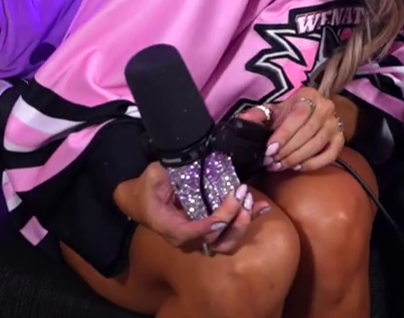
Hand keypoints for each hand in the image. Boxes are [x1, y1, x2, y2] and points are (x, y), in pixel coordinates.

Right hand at [119, 162, 268, 255]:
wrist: (140, 200)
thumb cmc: (147, 188)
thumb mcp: (153, 175)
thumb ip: (167, 170)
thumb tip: (186, 161)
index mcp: (168, 226)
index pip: (190, 234)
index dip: (209, 226)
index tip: (225, 212)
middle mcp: (186, 237)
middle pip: (215, 242)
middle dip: (233, 222)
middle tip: (243, 196)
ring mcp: (199, 236)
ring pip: (226, 242)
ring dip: (243, 223)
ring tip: (252, 201)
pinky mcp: (210, 231)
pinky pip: (231, 232)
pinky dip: (248, 220)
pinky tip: (263, 208)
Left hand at [261, 87, 344, 172]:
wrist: (312, 114)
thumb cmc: (289, 114)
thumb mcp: (273, 111)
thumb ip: (257, 116)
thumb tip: (241, 121)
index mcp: (308, 96)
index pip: (298, 115)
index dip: (284, 134)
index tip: (270, 150)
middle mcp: (326, 107)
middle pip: (309, 131)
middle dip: (288, 150)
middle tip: (272, 162)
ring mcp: (335, 124)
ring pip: (318, 144)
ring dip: (297, 158)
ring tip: (280, 166)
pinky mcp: (340, 139)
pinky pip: (330, 155)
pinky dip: (313, 163)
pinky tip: (297, 167)